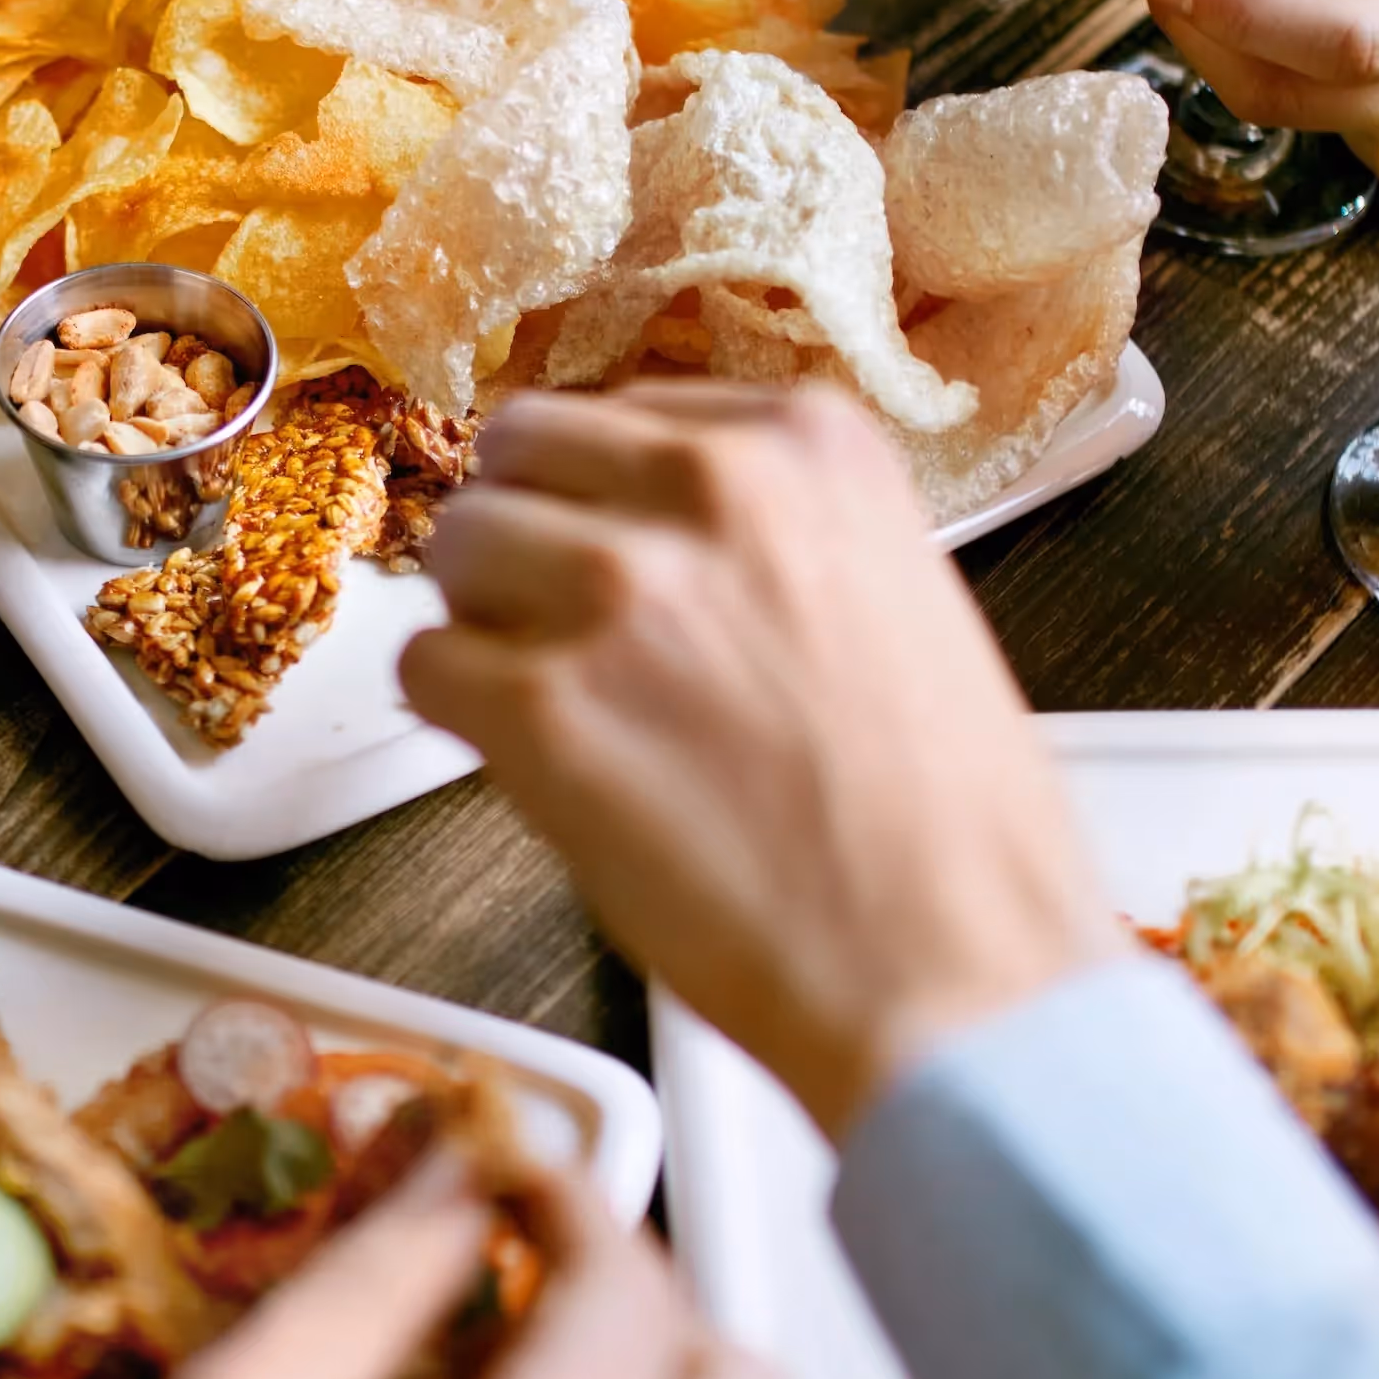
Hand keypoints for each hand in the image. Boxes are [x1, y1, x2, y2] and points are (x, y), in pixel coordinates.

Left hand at [400, 385, 1112, 1137]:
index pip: (624, 414)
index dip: (603, 498)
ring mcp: (621, 591)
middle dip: (526, 538)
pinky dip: (457, 716)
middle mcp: (711, 485)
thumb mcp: (891, 589)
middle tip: (558, 629)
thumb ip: (768, 532)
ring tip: (558, 704)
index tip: (618, 555)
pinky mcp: (544, 709)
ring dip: (484, 623)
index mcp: (808, 442)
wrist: (955, 963)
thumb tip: (638, 528)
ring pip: (457, 549)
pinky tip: (534, 765)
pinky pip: (424, 667)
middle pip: (519, 454)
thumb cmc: (943, 819)